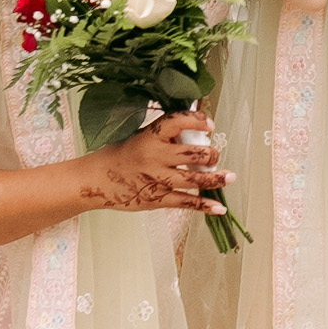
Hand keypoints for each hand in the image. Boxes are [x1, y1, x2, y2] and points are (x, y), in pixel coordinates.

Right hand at [96, 109, 227, 214]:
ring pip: (194, 179)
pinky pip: (186, 203)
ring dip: (215, 178)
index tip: (210, 123)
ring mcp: (157, 180)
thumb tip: (195, 126)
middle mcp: (155, 157)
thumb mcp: (141, 136)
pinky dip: (205, 205)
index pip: (177, 122)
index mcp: (150, 137)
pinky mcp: (157, 199)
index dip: (197, 120)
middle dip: (210, 154)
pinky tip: (220, 207)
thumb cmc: (121, 155)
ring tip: (230, 176)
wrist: (96, 180)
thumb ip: (166, 134)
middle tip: (215, 154)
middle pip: (192, 154)